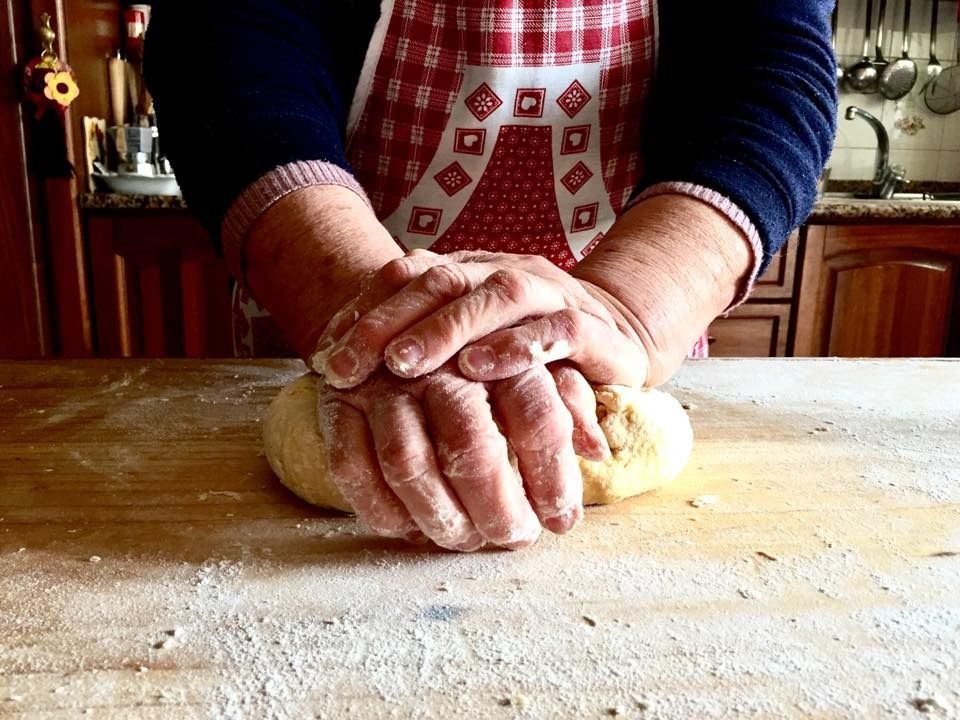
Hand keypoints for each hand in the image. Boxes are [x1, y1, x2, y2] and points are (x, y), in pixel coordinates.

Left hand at [313, 250, 614, 459]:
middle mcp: (506, 273)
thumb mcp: (468, 343)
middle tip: (349, 365)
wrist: (618, 335)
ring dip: (446, 328)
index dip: (364, 310)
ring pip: (497, 295)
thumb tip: (328, 364)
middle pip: (442, 280)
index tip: (326, 354)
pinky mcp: (590, 328)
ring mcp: (550, 295)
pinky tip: (481, 367)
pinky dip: (517, 346)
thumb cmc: (526, 346)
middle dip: (389, 322)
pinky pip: (556, 329)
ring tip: (405, 364)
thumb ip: (414, 344)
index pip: (408, 275)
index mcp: (470, 272)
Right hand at [316, 362, 587, 549]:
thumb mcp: (539, 360)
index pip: (536, 415)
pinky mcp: (338, 400)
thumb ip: (569, 401)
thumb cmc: (487, 345)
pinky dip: (379, 508)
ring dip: (438, 515)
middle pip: (470, 444)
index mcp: (499, 347)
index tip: (561, 521)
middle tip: (512, 539)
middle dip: (495, 506)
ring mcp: (383, 380)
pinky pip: (349, 465)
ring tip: (464, 540)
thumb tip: (596, 451)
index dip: (552, 476)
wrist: (407, 302)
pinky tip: (407, 527)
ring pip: (406, 461)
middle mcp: (440, 361)